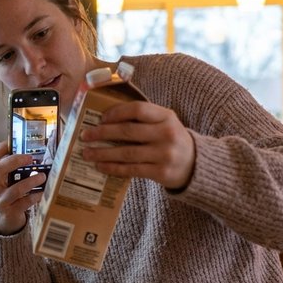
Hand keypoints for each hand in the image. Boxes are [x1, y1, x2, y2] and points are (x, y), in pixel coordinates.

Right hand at [0, 141, 47, 234]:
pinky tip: (43, 193)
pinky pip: (25, 203)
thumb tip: (31, 152)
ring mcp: (0, 201)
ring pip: (15, 189)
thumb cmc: (7, 196)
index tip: (13, 142)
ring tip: (42, 176)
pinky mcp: (10, 212)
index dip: (1, 148)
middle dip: (15, 161)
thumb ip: (12, 170)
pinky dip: (35, 196)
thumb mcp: (4, 183)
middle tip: (30, 158)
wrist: (3, 222)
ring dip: (31, 181)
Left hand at [78, 101, 195, 189]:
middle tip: (85, 135)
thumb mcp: (165, 123)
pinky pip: (132, 169)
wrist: (197, 165)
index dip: (116, 112)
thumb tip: (106, 121)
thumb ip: (144, 119)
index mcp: (167, 116)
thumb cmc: (172, 140)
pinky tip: (101, 166)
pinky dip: (114, 168)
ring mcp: (164, 154)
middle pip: (128, 131)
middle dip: (102, 133)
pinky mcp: (161, 173)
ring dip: (103, 153)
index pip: (138, 109)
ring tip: (87, 153)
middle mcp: (167, 134)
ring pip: (127, 153)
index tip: (100, 118)